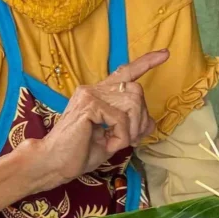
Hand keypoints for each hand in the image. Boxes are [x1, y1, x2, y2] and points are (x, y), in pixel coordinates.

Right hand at [0, 50, 168, 217]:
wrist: (53, 164)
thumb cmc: (79, 153)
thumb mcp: (113, 139)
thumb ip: (131, 127)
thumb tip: (152, 122)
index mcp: (98, 94)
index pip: (125, 72)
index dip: (146, 63)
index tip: (165, 53)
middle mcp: (93, 89)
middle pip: (136, 91)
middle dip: (142, 118)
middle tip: (133, 140)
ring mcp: (90, 94)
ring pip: (132, 104)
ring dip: (132, 130)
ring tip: (118, 143)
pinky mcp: (89, 105)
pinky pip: (121, 119)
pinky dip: (122, 136)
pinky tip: (109, 144)